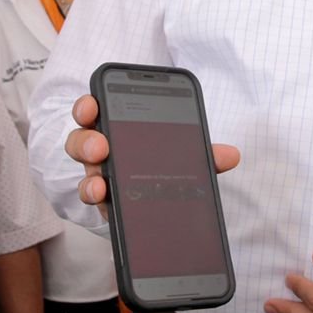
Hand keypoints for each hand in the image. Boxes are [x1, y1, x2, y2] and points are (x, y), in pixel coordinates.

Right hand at [67, 95, 241, 219]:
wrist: (160, 207)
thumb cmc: (165, 166)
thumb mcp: (186, 156)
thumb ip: (204, 153)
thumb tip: (231, 155)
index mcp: (119, 129)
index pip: (96, 112)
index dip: (88, 106)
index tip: (92, 105)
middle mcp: (103, 152)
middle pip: (81, 141)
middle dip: (87, 142)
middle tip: (101, 147)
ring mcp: (101, 179)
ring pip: (85, 177)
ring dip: (90, 179)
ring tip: (101, 186)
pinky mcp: (106, 205)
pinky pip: (95, 201)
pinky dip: (99, 201)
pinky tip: (106, 202)